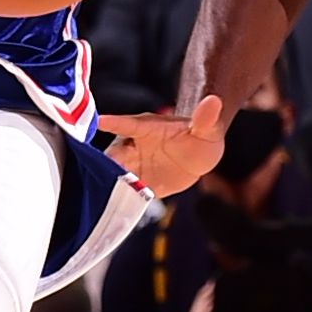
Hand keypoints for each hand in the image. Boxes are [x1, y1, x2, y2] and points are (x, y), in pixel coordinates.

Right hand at [100, 92, 224, 196]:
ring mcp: (134, 165)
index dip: (113, 123)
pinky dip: (118, 199)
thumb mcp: (207, 129)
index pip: (127, 124)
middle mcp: (134, 145)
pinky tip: (112, 210)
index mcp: (147, 127)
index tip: (97, 122)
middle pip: (114, 154)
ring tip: (102, 195)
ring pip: (114, 174)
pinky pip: (125, 191)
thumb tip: (214, 100)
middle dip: (104, 163)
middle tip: (98, 173)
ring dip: (108, 183)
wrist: (199, 155)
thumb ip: (206, 117)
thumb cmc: (200, 135)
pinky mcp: (138, 183)